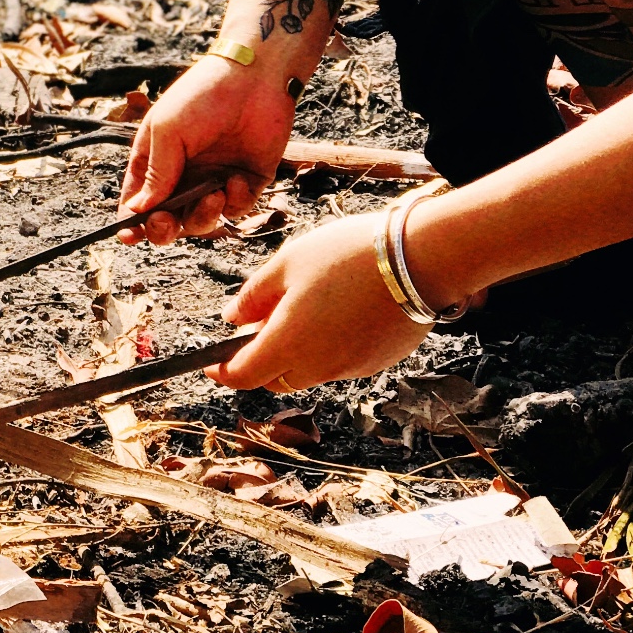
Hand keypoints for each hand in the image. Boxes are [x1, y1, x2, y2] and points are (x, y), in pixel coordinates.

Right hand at [119, 56, 293, 243]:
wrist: (255, 77)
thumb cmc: (202, 96)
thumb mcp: (168, 131)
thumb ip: (155, 173)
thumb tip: (136, 211)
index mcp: (156, 159)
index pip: (138, 200)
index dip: (131, 221)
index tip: (128, 235)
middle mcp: (183, 174)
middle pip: (167, 219)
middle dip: (163, 228)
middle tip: (166, 222)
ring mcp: (214, 179)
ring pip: (201, 220)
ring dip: (203, 215)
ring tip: (213, 194)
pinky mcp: (246, 181)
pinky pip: (236, 208)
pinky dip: (235, 201)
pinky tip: (236, 179)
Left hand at [212, 212, 428, 392]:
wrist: (422, 258)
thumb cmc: (349, 255)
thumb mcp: (287, 264)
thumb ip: (253, 296)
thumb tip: (230, 318)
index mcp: (288, 344)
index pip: (242, 376)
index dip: (222, 371)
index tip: (211, 362)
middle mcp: (319, 367)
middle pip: (275, 378)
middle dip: (261, 358)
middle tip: (263, 318)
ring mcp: (352, 368)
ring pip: (308, 372)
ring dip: (296, 351)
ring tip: (305, 304)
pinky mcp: (378, 363)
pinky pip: (339, 363)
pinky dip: (327, 347)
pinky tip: (338, 310)